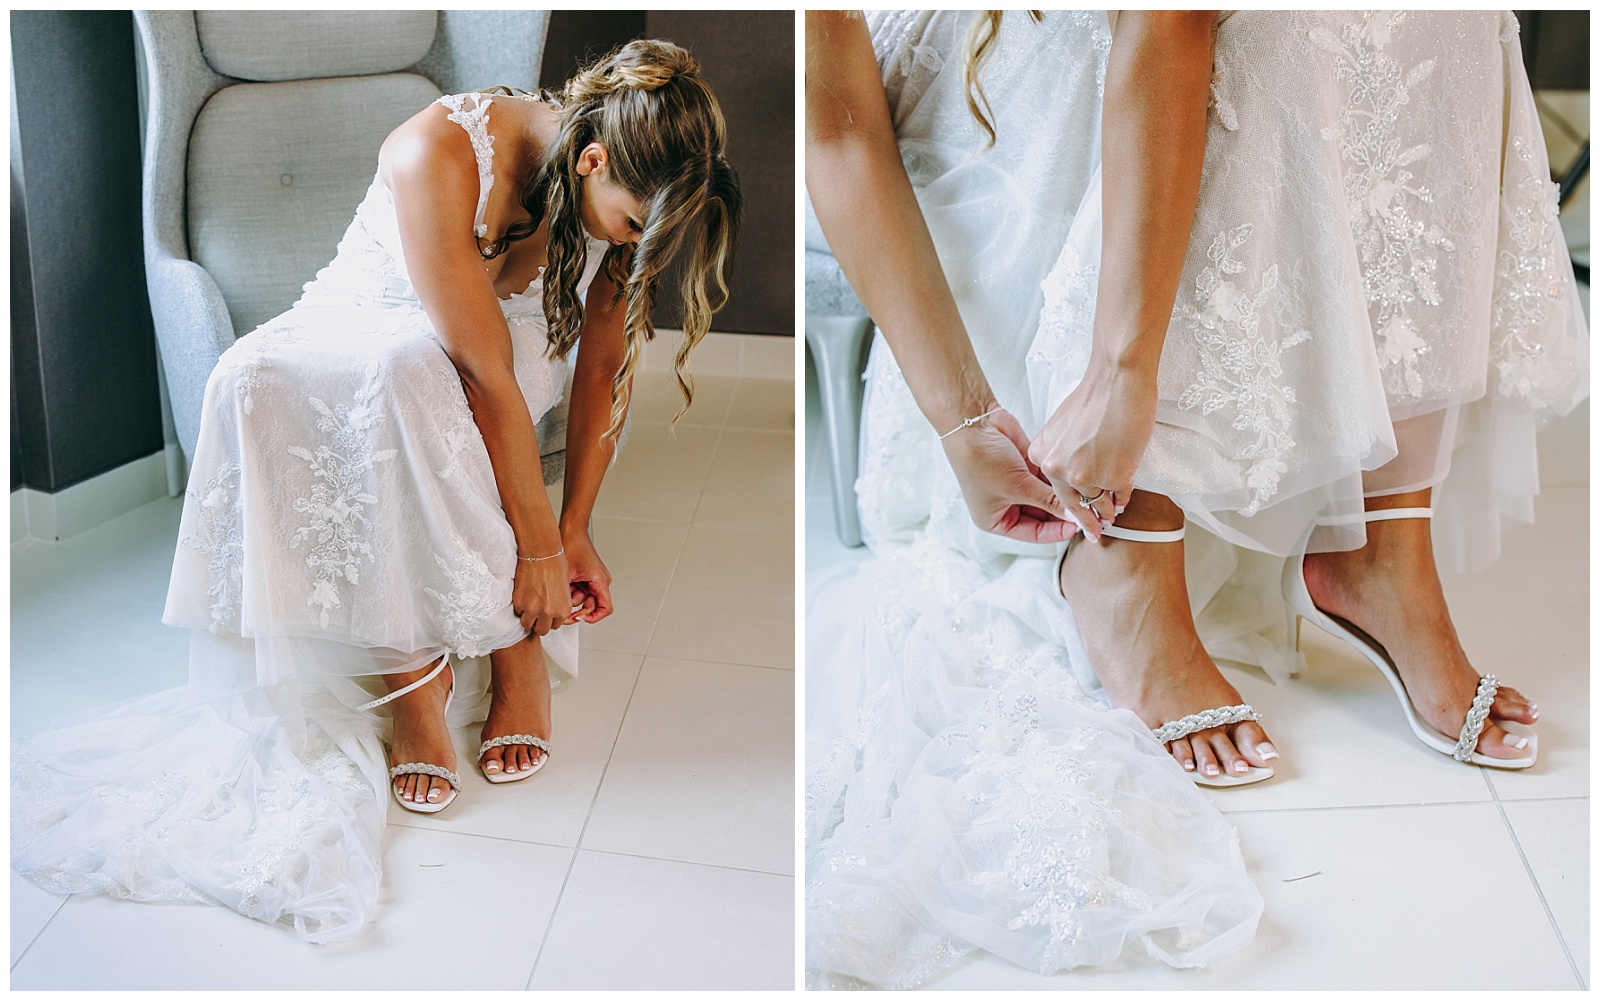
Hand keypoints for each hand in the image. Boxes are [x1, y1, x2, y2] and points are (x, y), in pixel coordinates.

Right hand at [512, 550, 571, 635]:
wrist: (542, 554)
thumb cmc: (555, 566)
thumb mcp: (564, 590)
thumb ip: (558, 605)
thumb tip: (551, 614)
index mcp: (563, 610)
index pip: (554, 626)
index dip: (549, 620)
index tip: (545, 614)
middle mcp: (549, 612)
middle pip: (541, 630)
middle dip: (538, 622)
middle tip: (535, 613)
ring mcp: (533, 609)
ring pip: (527, 624)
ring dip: (527, 617)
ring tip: (528, 605)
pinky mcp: (520, 602)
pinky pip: (518, 612)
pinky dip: (519, 606)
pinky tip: (523, 595)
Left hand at [562, 525, 614, 624]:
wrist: (571, 529)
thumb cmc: (571, 544)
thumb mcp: (566, 575)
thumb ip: (567, 596)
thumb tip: (563, 613)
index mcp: (600, 580)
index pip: (605, 608)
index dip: (593, 617)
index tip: (580, 619)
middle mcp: (601, 580)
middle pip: (593, 605)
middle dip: (578, 610)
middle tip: (565, 614)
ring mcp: (595, 578)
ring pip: (586, 598)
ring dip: (573, 598)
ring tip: (562, 589)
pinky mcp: (589, 576)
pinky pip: (582, 590)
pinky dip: (572, 591)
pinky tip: (564, 585)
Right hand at [941, 408, 1074, 543]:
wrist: (973, 423)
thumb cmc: (979, 459)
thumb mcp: (1017, 486)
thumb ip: (1049, 501)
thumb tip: (1075, 515)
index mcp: (995, 520)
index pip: (1034, 534)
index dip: (1058, 532)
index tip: (1080, 527)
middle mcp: (1006, 504)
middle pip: (1043, 517)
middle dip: (1063, 514)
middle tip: (1088, 511)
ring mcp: (1016, 485)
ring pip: (1047, 497)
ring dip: (1063, 496)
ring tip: (1086, 496)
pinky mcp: (1025, 467)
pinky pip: (1047, 479)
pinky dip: (1059, 479)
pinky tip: (1074, 479)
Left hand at [1027, 363, 1157, 541]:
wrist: (1117, 379)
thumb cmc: (1095, 397)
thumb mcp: (1062, 428)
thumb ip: (1062, 453)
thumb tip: (1073, 474)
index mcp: (1041, 456)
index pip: (1054, 488)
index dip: (1068, 505)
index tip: (1076, 518)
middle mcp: (1058, 470)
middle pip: (1074, 503)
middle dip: (1086, 521)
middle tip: (1095, 532)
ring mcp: (1086, 477)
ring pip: (1099, 503)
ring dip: (1108, 510)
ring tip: (1113, 516)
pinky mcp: (1114, 478)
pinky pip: (1121, 496)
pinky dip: (1125, 497)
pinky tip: (1125, 498)